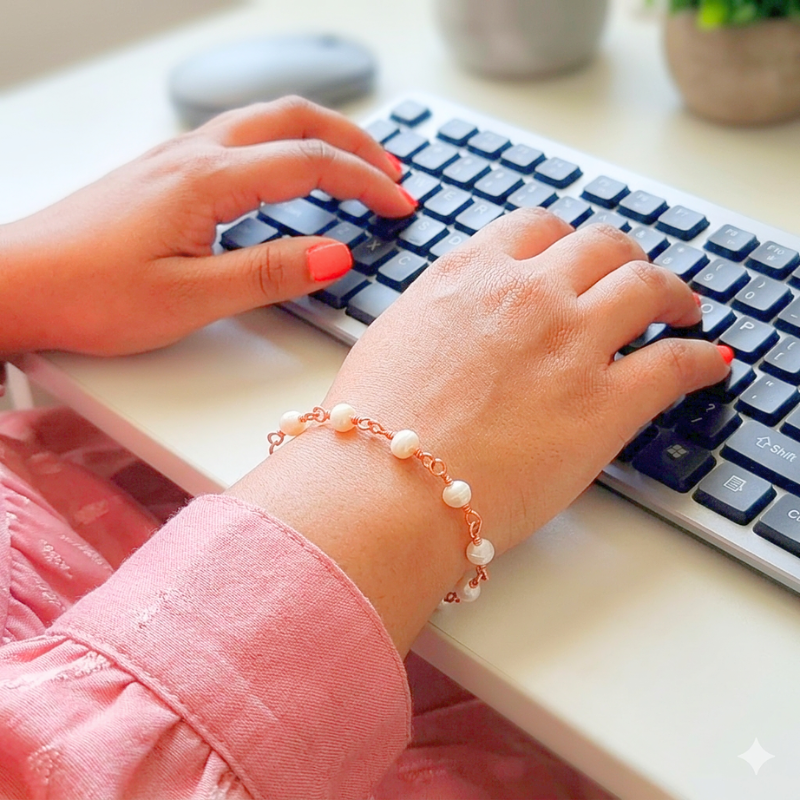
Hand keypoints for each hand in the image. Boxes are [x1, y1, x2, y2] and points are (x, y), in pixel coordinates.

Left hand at [0, 96, 414, 355]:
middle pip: (293, 118)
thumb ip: (269, 273)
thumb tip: (336, 254)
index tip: (401, 206)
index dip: (365, 183)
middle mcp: (193, 154)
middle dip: (353, 140)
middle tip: (392, 174)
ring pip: (265, 120)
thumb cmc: (92, 293)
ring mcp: (175, 157)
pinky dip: (283, 145)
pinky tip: (286, 173)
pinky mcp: (162, 172)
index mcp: (207, 181)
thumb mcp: (191, 297)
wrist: (16, 282)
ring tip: (354, 167)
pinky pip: (238, 137)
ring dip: (319, 136)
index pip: (310, 163)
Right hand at [326, 209, 729, 550]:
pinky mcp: (604, 402)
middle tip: (634, 276)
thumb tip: (456, 321)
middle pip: (601, 247)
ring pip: (647, 286)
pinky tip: (708, 363)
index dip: (565, 241)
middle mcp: (527, 293)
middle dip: (624, 257)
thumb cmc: (372, 427)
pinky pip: (674, 364)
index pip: (536, 229)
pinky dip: (699, 360)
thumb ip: (438, 314)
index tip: (576, 258)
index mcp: (470, 274)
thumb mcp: (391, 340)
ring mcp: (571, 342)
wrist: (384, 486)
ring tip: (682, 307)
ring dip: (672, 292)